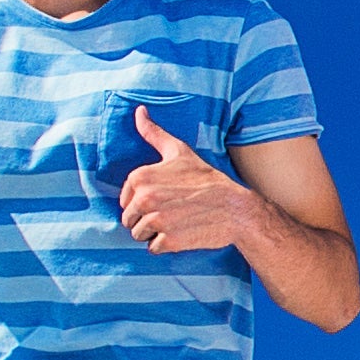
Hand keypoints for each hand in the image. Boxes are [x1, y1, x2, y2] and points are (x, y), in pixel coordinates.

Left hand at [119, 113, 256, 255]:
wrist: (234, 207)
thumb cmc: (206, 179)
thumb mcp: (179, 151)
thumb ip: (153, 133)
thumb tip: (138, 111)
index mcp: (140, 178)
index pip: (125, 200)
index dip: (142, 202)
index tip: (163, 199)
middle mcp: (144, 199)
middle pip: (129, 220)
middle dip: (146, 219)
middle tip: (171, 212)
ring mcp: (156, 221)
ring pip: (139, 235)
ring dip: (154, 233)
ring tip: (176, 222)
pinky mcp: (168, 241)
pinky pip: (153, 248)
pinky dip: (165, 245)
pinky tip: (181, 233)